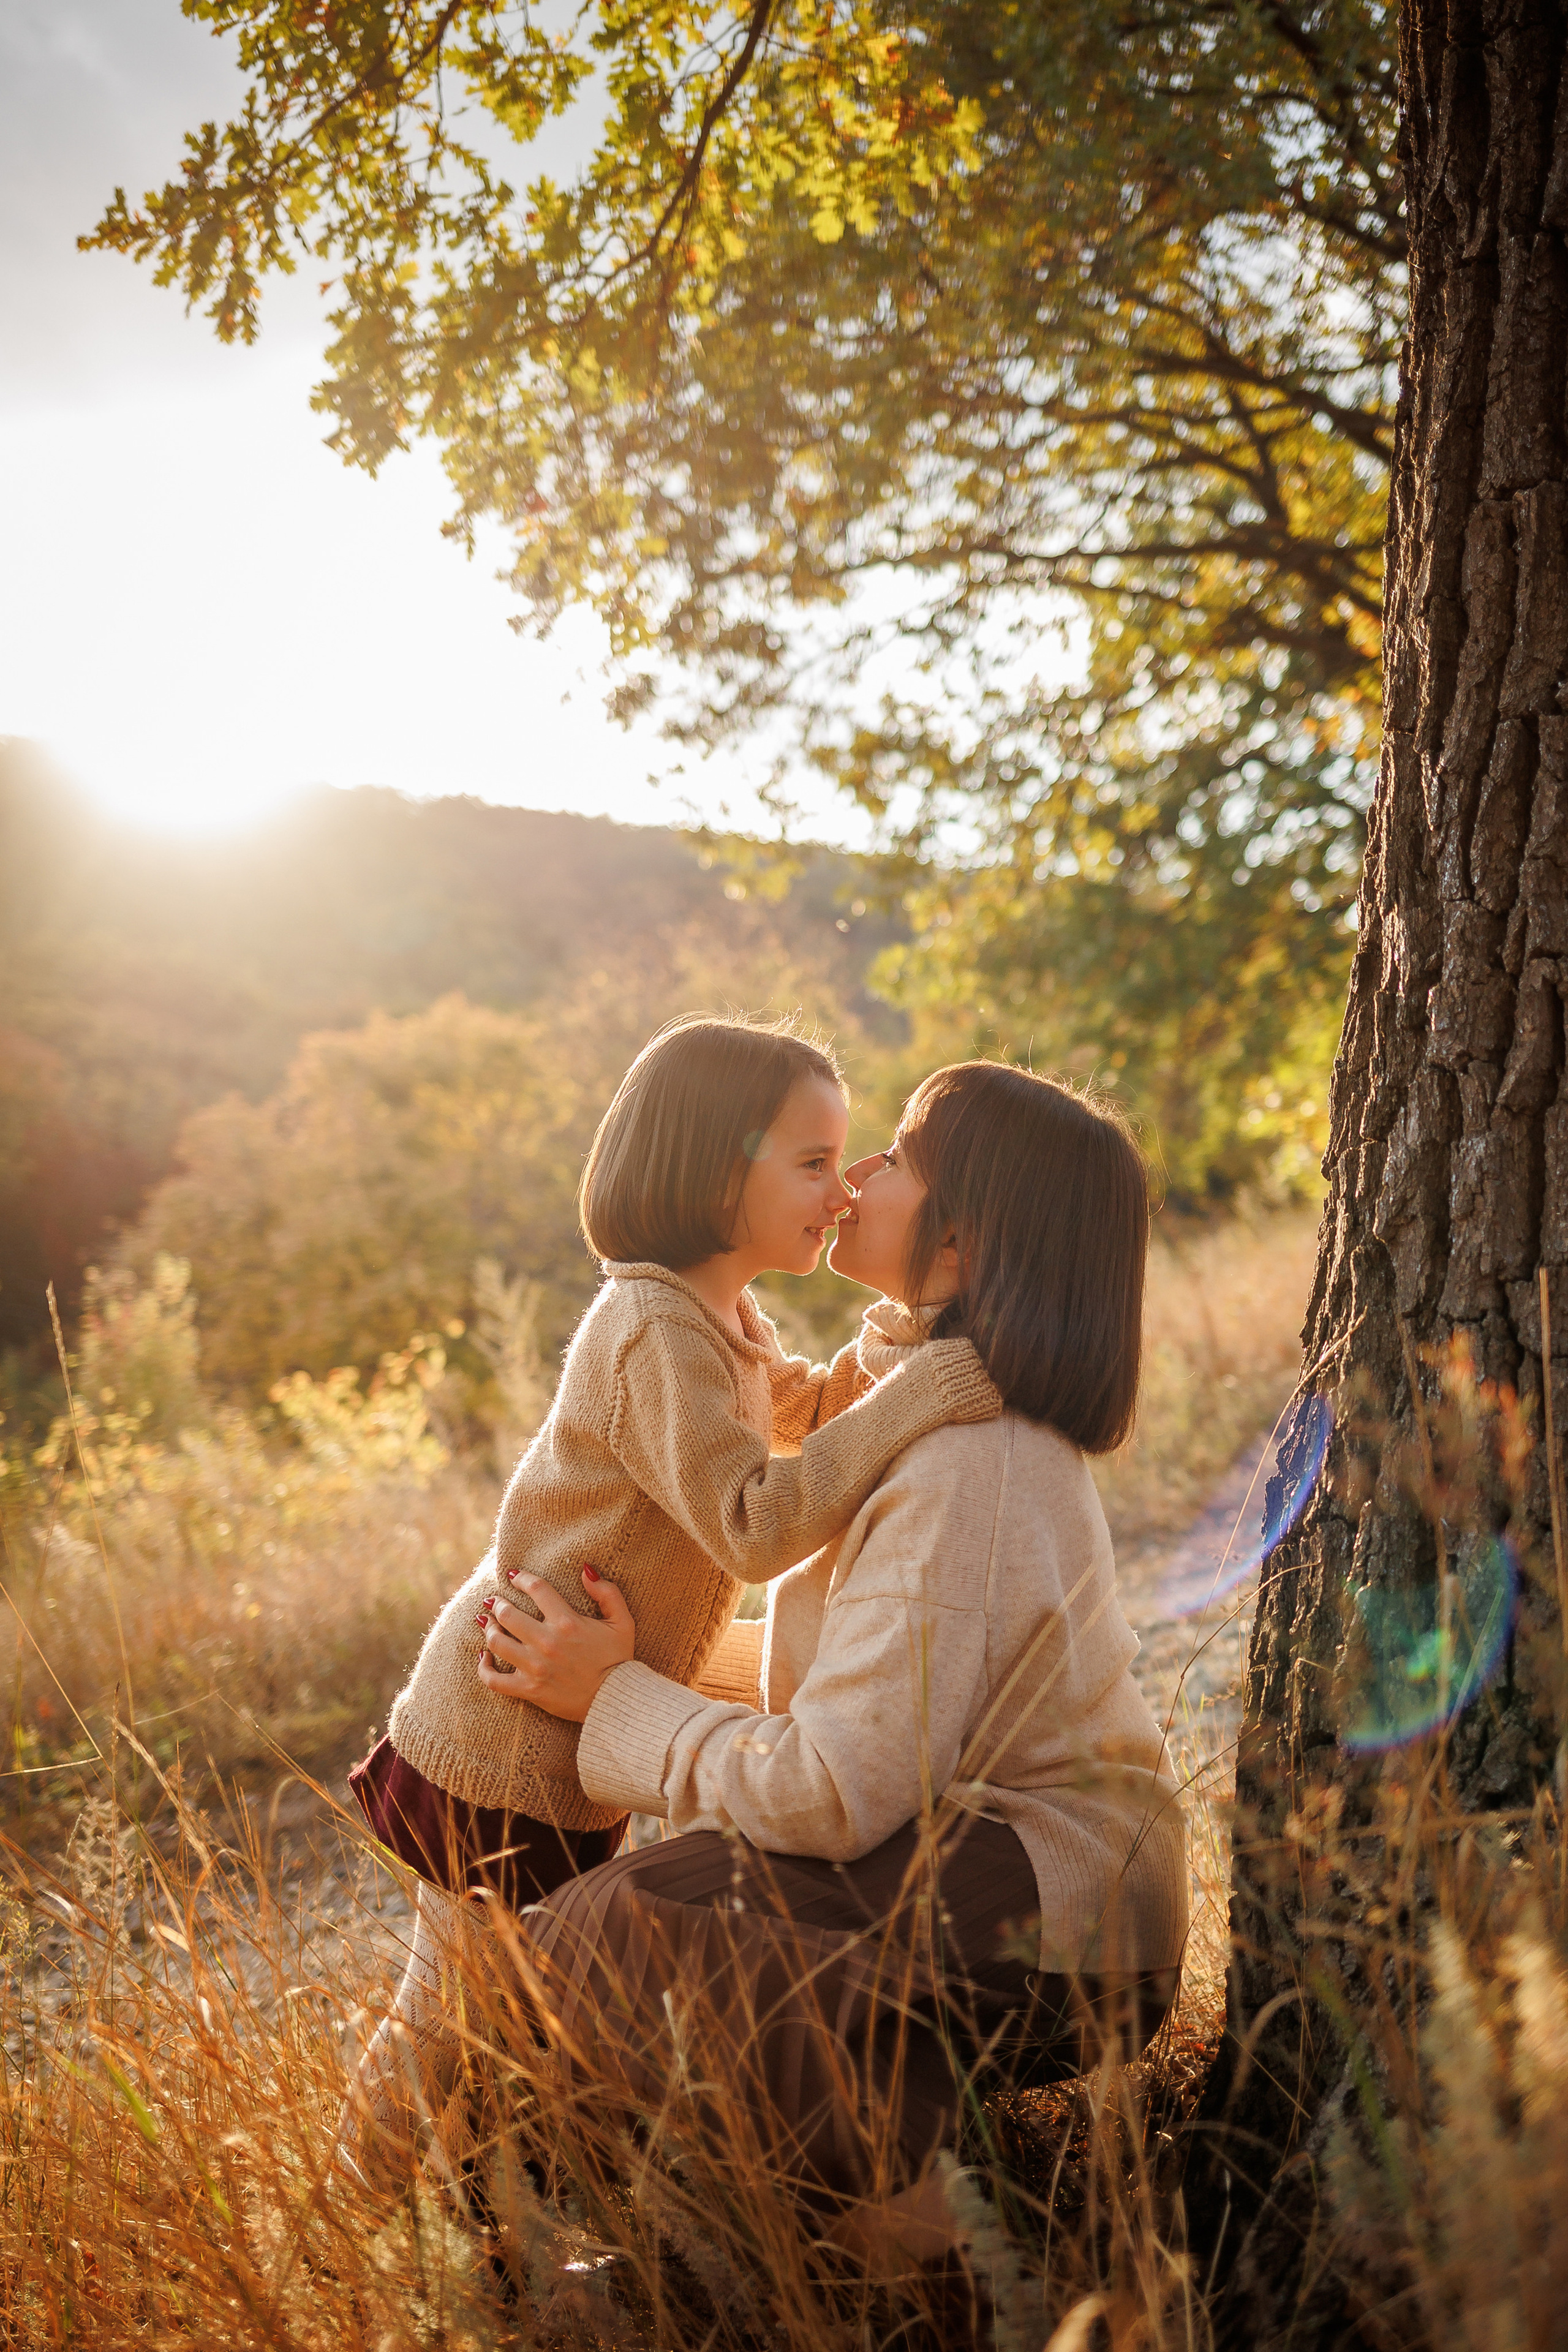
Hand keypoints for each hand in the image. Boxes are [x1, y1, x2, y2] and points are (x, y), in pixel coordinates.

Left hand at [476, 1566, 634, 1721]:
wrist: (615, 1701)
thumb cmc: (618, 1660)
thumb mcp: (622, 1621)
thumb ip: (607, 1592)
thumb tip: (586, 1569)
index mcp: (568, 1622)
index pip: (536, 1588)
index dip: (521, 1577)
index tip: (513, 1575)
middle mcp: (547, 1642)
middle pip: (508, 1614)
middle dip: (497, 1603)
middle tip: (494, 1601)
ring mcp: (535, 1668)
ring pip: (497, 1642)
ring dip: (489, 1629)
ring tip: (488, 1623)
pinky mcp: (529, 1689)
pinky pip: (494, 1680)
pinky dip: (484, 1668)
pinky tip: (484, 1657)